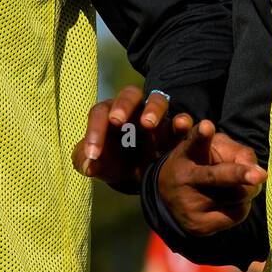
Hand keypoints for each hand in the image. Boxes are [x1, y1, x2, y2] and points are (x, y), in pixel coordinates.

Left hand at [72, 84, 192, 191]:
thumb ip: (88, 162)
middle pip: (129, 94)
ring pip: (157, 100)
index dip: (94, 131)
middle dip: (122, 105)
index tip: (93, 155)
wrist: (139, 177)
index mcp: (110, 113)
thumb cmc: (114, 163)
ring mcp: (157, 116)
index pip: (100, 113)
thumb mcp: (99, 165)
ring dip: (153, 109)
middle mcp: (134, 109)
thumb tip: (88, 166)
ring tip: (149, 123)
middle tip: (116, 121)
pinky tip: (182, 126)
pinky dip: (182, 120)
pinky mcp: (175, 129)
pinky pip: (182, 119)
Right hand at [157, 118, 266, 236]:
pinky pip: (236, 215)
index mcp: (187, 153)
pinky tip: (230, 202)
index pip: (194, 142)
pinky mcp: (199, 226)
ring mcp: (190, 204)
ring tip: (238, 186)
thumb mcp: (214, 148)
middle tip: (260, 175)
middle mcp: (185, 178)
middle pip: (216, 176)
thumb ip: (237, 151)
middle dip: (239, 174)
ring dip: (247, 190)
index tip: (207, 126)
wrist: (170, 200)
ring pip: (236, 196)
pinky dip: (242, 207)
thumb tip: (257, 172)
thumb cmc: (201, 164)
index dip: (201, 134)